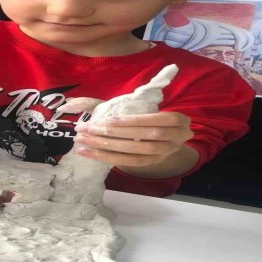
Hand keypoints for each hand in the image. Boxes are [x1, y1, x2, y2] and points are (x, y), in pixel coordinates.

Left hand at [73, 112, 192, 167]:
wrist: (169, 138)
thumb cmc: (153, 117)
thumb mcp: (149, 107)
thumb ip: (130, 102)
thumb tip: (90, 98)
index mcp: (178, 121)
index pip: (156, 120)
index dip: (133, 121)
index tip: (108, 119)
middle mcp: (175, 139)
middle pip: (144, 138)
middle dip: (114, 133)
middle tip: (87, 129)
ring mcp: (163, 154)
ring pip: (135, 152)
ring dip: (106, 147)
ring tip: (83, 141)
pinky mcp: (151, 163)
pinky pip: (128, 163)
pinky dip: (107, 157)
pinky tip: (89, 153)